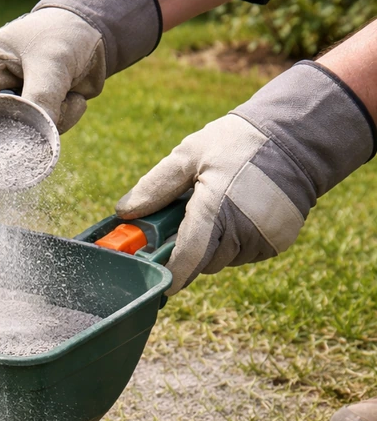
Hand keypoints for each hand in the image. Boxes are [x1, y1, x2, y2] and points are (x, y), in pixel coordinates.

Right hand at [0, 9, 104, 133]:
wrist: (100, 33)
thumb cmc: (64, 34)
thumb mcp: (52, 62)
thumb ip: (41, 97)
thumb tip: (35, 138)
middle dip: (14, 130)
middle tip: (31, 139)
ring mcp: (14, 102)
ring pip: (18, 132)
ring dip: (49, 123)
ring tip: (70, 99)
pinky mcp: (34, 113)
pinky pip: (42, 132)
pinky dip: (63, 120)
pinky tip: (75, 99)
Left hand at [117, 62, 375, 295]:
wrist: (295, 138)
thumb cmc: (237, 144)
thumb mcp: (189, 155)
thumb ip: (155, 186)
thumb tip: (124, 213)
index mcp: (215, 209)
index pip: (187, 258)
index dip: (170, 274)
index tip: (156, 282)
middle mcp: (241, 230)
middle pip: (201, 262)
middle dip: (187, 250)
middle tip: (183, 223)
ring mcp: (262, 239)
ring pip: (222, 260)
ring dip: (211, 246)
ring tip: (216, 209)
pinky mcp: (277, 242)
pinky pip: (244, 254)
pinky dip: (234, 242)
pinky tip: (237, 214)